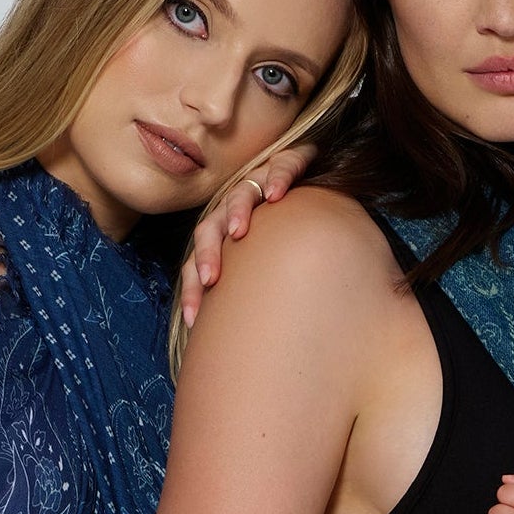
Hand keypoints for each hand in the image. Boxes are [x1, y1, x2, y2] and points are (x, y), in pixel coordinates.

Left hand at [177, 140, 319, 327]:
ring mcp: (260, 185)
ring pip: (241, 194)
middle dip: (208, 253)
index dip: (192, 288)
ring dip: (237, 211)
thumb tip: (243, 349)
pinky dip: (278, 177)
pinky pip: (282, 166)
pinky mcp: (288, 164)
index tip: (193, 320)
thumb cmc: (294, 250)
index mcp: (224, 237)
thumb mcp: (269, 278)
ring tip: (240, 232)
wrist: (321, 203)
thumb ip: (255, 301)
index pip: (198, 262)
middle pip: (211, 228)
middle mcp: (236, 210)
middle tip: (212, 279)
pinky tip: (277, 194)